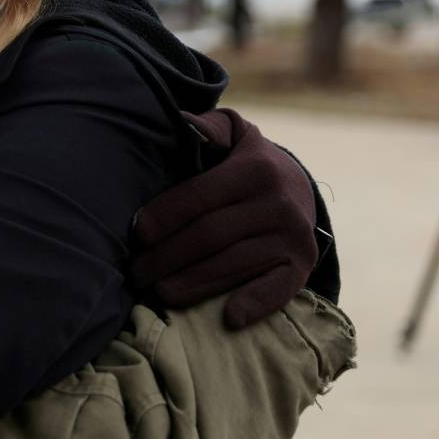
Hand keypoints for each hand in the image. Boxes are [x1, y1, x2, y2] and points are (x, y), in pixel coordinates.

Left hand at [130, 108, 318, 328]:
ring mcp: (292, 236)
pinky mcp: (303, 264)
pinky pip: (279, 289)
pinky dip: (255, 303)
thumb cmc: (246, 163)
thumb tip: (182, 120)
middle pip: (210, 237)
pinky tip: (228, 318)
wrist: (300, 189)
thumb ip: (210, 127)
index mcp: (254, 170)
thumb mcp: (235, 135)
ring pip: (233, 264)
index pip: (199, 197)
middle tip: (136, 273)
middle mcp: (277, 203)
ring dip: (192, 284)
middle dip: (166, 257)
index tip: (136, 234)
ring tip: (159, 293)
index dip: (164, 217)